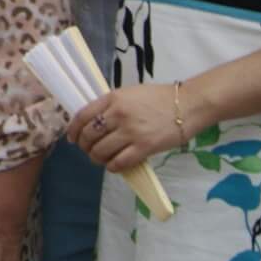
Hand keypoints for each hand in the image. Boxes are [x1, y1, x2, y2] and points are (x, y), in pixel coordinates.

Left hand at [67, 82, 186, 172]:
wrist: (188, 105)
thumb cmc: (159, 98)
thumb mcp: (130, 94)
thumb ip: (112, 106)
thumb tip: (94, 121)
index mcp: (113, 98)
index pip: (83, 116)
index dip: (73, 130)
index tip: (72, 138)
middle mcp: (118, 114)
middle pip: (89, 136)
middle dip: (84, 146)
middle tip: (89, 151)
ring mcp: (130, 132)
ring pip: (101, 151)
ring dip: (97, 158)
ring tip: (101, 159)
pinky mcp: (144, 147)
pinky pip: (119, 162)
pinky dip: (112, 166)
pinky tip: (114, 165)